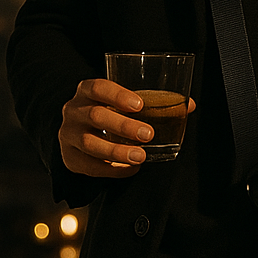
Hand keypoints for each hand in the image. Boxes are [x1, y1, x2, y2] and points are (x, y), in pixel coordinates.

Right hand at [58, 78, 196, 177]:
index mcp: (87, 90)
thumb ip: (152, 102)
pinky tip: (131, 168)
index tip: (139, 104)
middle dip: (123, 126)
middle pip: (96, 116)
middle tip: (149, 133)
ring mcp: (68, 135)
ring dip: (117, 151)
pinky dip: (113, 169)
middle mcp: (74, 111)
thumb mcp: (122, 102)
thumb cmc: (108, 111)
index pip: (98, 88)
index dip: (117, 95)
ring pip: (90, 143)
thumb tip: (189, 105)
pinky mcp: (70, 158)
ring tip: (141, 156)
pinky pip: (91, 166)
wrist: (75, 133)